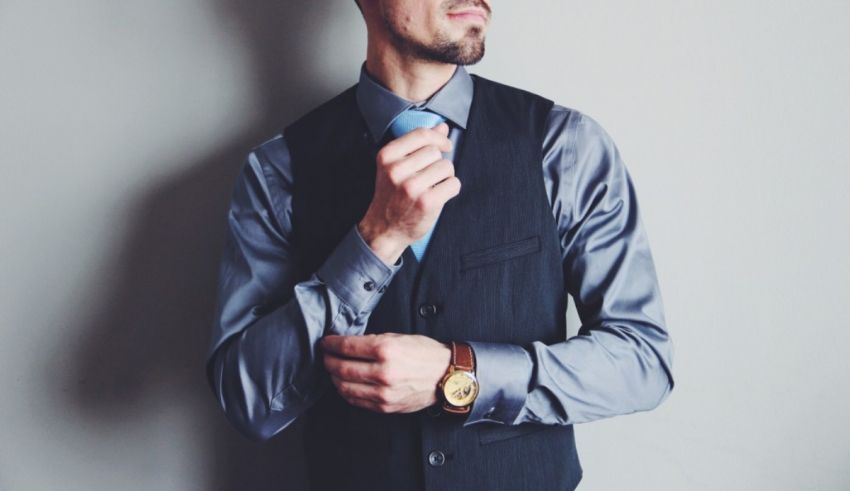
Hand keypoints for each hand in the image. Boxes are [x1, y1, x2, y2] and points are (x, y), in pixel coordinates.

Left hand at [319, 332, 451, 413]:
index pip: (346, 347)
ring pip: (345, 387)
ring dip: (334, 378)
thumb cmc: (425, 354)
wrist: (447, 377)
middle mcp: (383, 372)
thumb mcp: (400, 337)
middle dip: (328, 361)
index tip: (326, 342)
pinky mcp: (385, 406)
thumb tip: (350, 344)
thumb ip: (373, 341)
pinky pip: (356, 401)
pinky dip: (346, 392)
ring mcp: (383, 392)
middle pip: (341, 368)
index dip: (331, 344)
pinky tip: (346, 384)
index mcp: (386, 350)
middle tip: (326, 356)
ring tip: (333, 370)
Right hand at [358, 122, 460, 264]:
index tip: (445, 145)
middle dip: (438, 162)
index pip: (421, 134)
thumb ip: (418, 145)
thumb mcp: (396, 166)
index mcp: (387, 156)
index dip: (438, 137)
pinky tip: (438, 196)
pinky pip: (454, 184)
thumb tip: (442, 126)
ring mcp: (411, 186)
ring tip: (432, 187)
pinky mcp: (427, 201)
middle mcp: (397, 170)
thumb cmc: (392, 196)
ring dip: (445, 176)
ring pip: (446, 166)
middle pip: (436, 151)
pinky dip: (450, 189)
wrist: (384, 229)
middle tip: (429, 177)